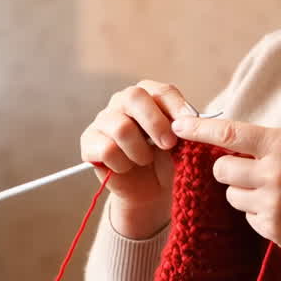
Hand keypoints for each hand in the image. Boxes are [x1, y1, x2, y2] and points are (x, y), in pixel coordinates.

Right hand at [81, 81, 197, 237]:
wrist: (148, 189)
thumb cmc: (164, 158)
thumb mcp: (178, 141)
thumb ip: (181, 127)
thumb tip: (189, 120)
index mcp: (146, 95)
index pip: (160, 91)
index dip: (177, 106)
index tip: (191, 123)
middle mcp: (121, 101)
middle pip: (134, 97)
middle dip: (155, 123)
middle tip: (169, 144)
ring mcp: (102, 120)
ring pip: (121, 127)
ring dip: (140, 150)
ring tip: (146, 160)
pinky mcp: (89, 143)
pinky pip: (107, 150)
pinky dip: (123, 164)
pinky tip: (127, 168)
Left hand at [170, 116, 280, 280]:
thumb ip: (274, 140)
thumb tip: (235, 139)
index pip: (229, 133)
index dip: (199, 129)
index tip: (179, 127)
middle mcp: (274, 174)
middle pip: (222, 170)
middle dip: (229, 168)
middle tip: (248, 169)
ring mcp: (273, 205)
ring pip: (232, 196)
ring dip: (244, 192)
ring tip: (276, 190)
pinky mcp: (275, 230)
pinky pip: (249, 218)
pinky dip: (260, 213)